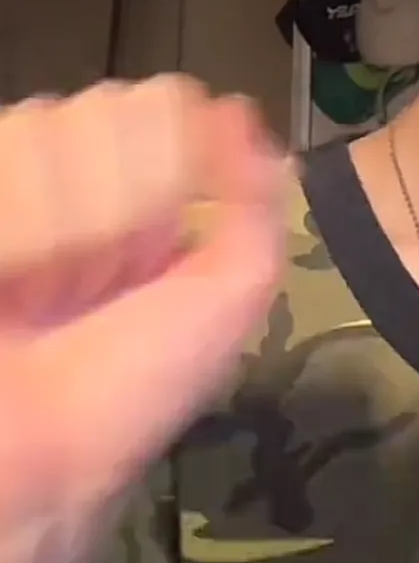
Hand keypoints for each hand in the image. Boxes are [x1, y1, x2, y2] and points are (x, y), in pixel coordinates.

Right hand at [0, 78, 288, 562]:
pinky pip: (4, 154)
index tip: (149, 251)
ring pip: (39, 127)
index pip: (152, 106)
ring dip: (55, 223)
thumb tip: (234, 108)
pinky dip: (16, 230)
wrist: (34, 456)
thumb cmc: (134, 389)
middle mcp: (65, 184)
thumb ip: (250, 199)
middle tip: (95, 286)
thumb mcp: (227, 298)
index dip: (159, 173)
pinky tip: (12, 284)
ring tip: (43, 295)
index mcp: (134, 198)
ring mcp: (15, 195)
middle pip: (94, 110)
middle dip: (108, 200)